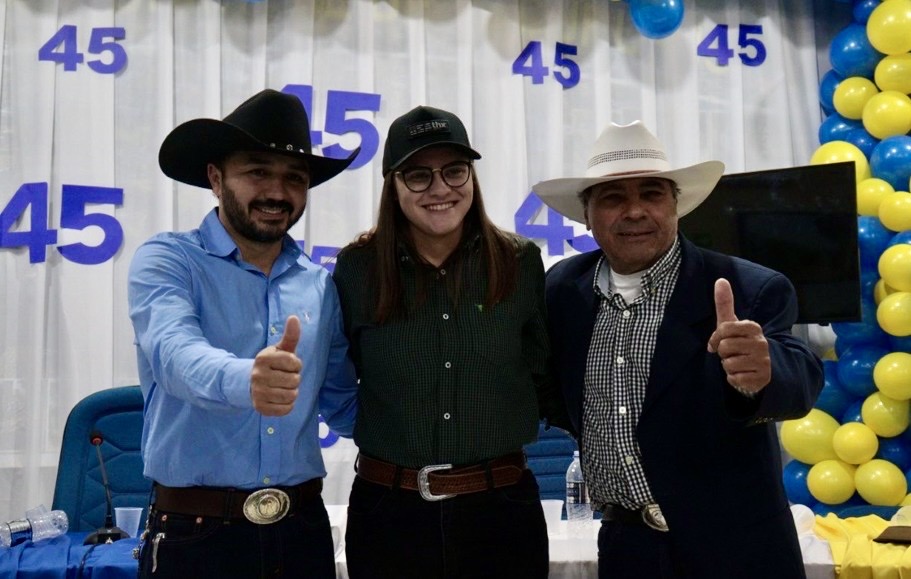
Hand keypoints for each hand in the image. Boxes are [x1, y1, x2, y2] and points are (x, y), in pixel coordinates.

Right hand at [251, 315, 302, 415]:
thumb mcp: (280, 349)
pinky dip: (287, 405)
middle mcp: (258, 375)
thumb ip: (290, 336)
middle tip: (285, 377)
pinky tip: (280, 398)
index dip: (296, 364)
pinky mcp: (260, 408)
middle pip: (295, 380)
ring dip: (292, 392)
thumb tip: (294, 318)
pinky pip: (286, 409)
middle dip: (294, 379)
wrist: (249, 383)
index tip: (288, 365)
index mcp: (263, 358)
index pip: (294, 362)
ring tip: (283, 387)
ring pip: (291, 395)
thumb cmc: (272, 364)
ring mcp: (258, 393)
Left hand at [707, 278, 770, 394]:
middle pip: (725, 347)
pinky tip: (742, 374)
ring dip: (728, 367)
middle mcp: (761, 343)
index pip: (724, 329)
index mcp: (753, 327)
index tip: (719, 341)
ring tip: (738, 363)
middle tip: (732, 354)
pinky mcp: (762, 378)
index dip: (716, 338)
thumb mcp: (731, 324)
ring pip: (729, 364)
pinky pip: (735, 379)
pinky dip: (734, 378)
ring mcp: (763, 361)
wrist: (759, 368)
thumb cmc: (740, 343)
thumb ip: (725, 304)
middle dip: (723, 353)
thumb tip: (720, 280)